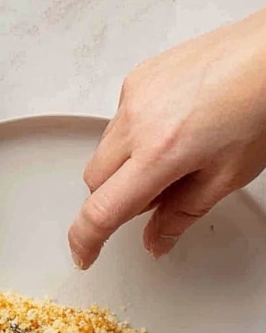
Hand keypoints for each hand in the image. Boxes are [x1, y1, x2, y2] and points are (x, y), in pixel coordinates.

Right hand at [68, 10, 265, 268]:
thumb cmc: (260, 108)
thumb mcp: (228, 176)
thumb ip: (182, 213)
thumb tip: (155, 241)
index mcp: (160, 154)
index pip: (102, 209)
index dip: (86, 239)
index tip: (84, 254)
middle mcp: (137, 123)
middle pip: (95, 180)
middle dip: (115, 197)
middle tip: (160, 195)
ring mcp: (132, 96)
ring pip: (105, 149)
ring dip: (125, 165)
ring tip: (176, 153)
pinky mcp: (136, 78)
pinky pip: (119, 118)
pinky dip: (135, 134)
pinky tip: (174, 125)